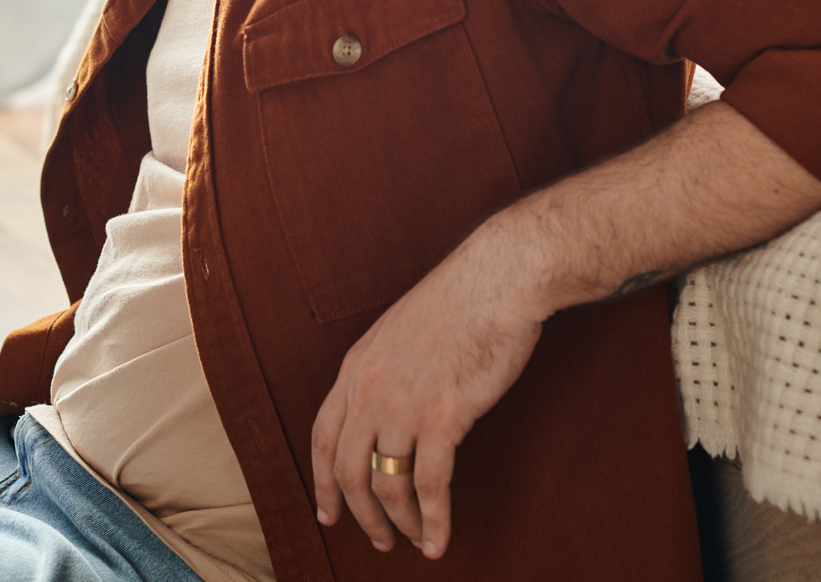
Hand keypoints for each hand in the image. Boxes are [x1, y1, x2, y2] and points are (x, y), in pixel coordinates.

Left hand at [310, 225, 545, 558]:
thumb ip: (385, 371)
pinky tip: (440, 540)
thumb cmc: (461, 299)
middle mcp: (370, 390)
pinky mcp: (444, 417)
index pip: (322, 438)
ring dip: (399, 524)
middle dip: (361, 515)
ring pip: (387, 485)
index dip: (322, 483)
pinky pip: (430, 486)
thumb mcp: (400, 331)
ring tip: (414, 542)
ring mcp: (404, 405)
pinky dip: (434, 521)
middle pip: (349, 472)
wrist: (498, 278)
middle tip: (378, 540)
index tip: (328, 513)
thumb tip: (390, 409)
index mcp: (355, 367)